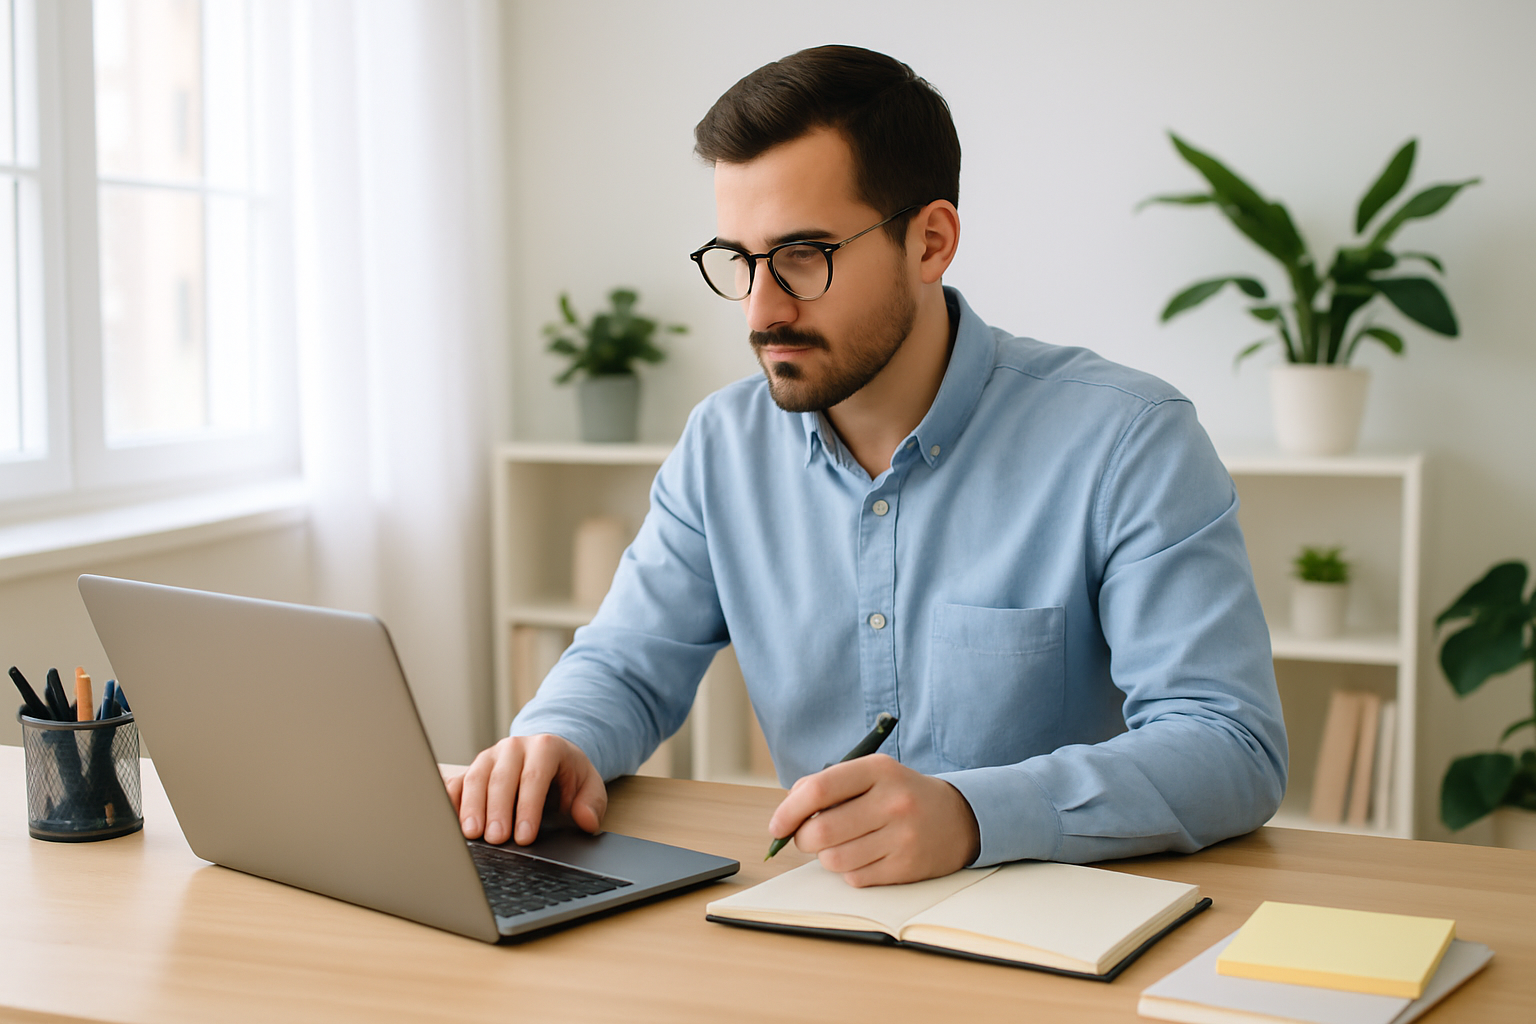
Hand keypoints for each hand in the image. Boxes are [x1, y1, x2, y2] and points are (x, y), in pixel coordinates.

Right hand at [443, 734, 606, 844]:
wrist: (550, 756)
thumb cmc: (568, 774)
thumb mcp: (590, 785)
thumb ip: (591, 803)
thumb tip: (586, 821)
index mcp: (545, 747)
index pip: (534, 777)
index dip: (529, 807)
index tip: (525, 836)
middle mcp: (514, 748)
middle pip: (501, 778)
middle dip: (498, 810)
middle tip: (497, 839)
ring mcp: (490, 757)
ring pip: (475, 778)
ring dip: (472, 808)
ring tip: (472, 834)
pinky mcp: (472, 769)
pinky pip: (457, 782)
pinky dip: (451, 801)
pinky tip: (450, 822)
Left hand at [767, 754, 980, 885]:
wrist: (957, 819)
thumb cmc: (899, 795)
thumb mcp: (870, 775)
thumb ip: (827, 785)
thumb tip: (786, 814)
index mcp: (878, 770)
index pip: (818, 790)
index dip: (788, 811)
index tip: (777, 826)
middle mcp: (892, 802)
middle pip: (820, 831)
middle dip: (803, 839)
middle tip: (807, 837)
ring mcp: (902, 837)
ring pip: (834, 860)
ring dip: (827, 857)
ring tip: (842, 845)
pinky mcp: (907, 867)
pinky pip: (855, 878)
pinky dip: (850, 871)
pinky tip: (866, 856)